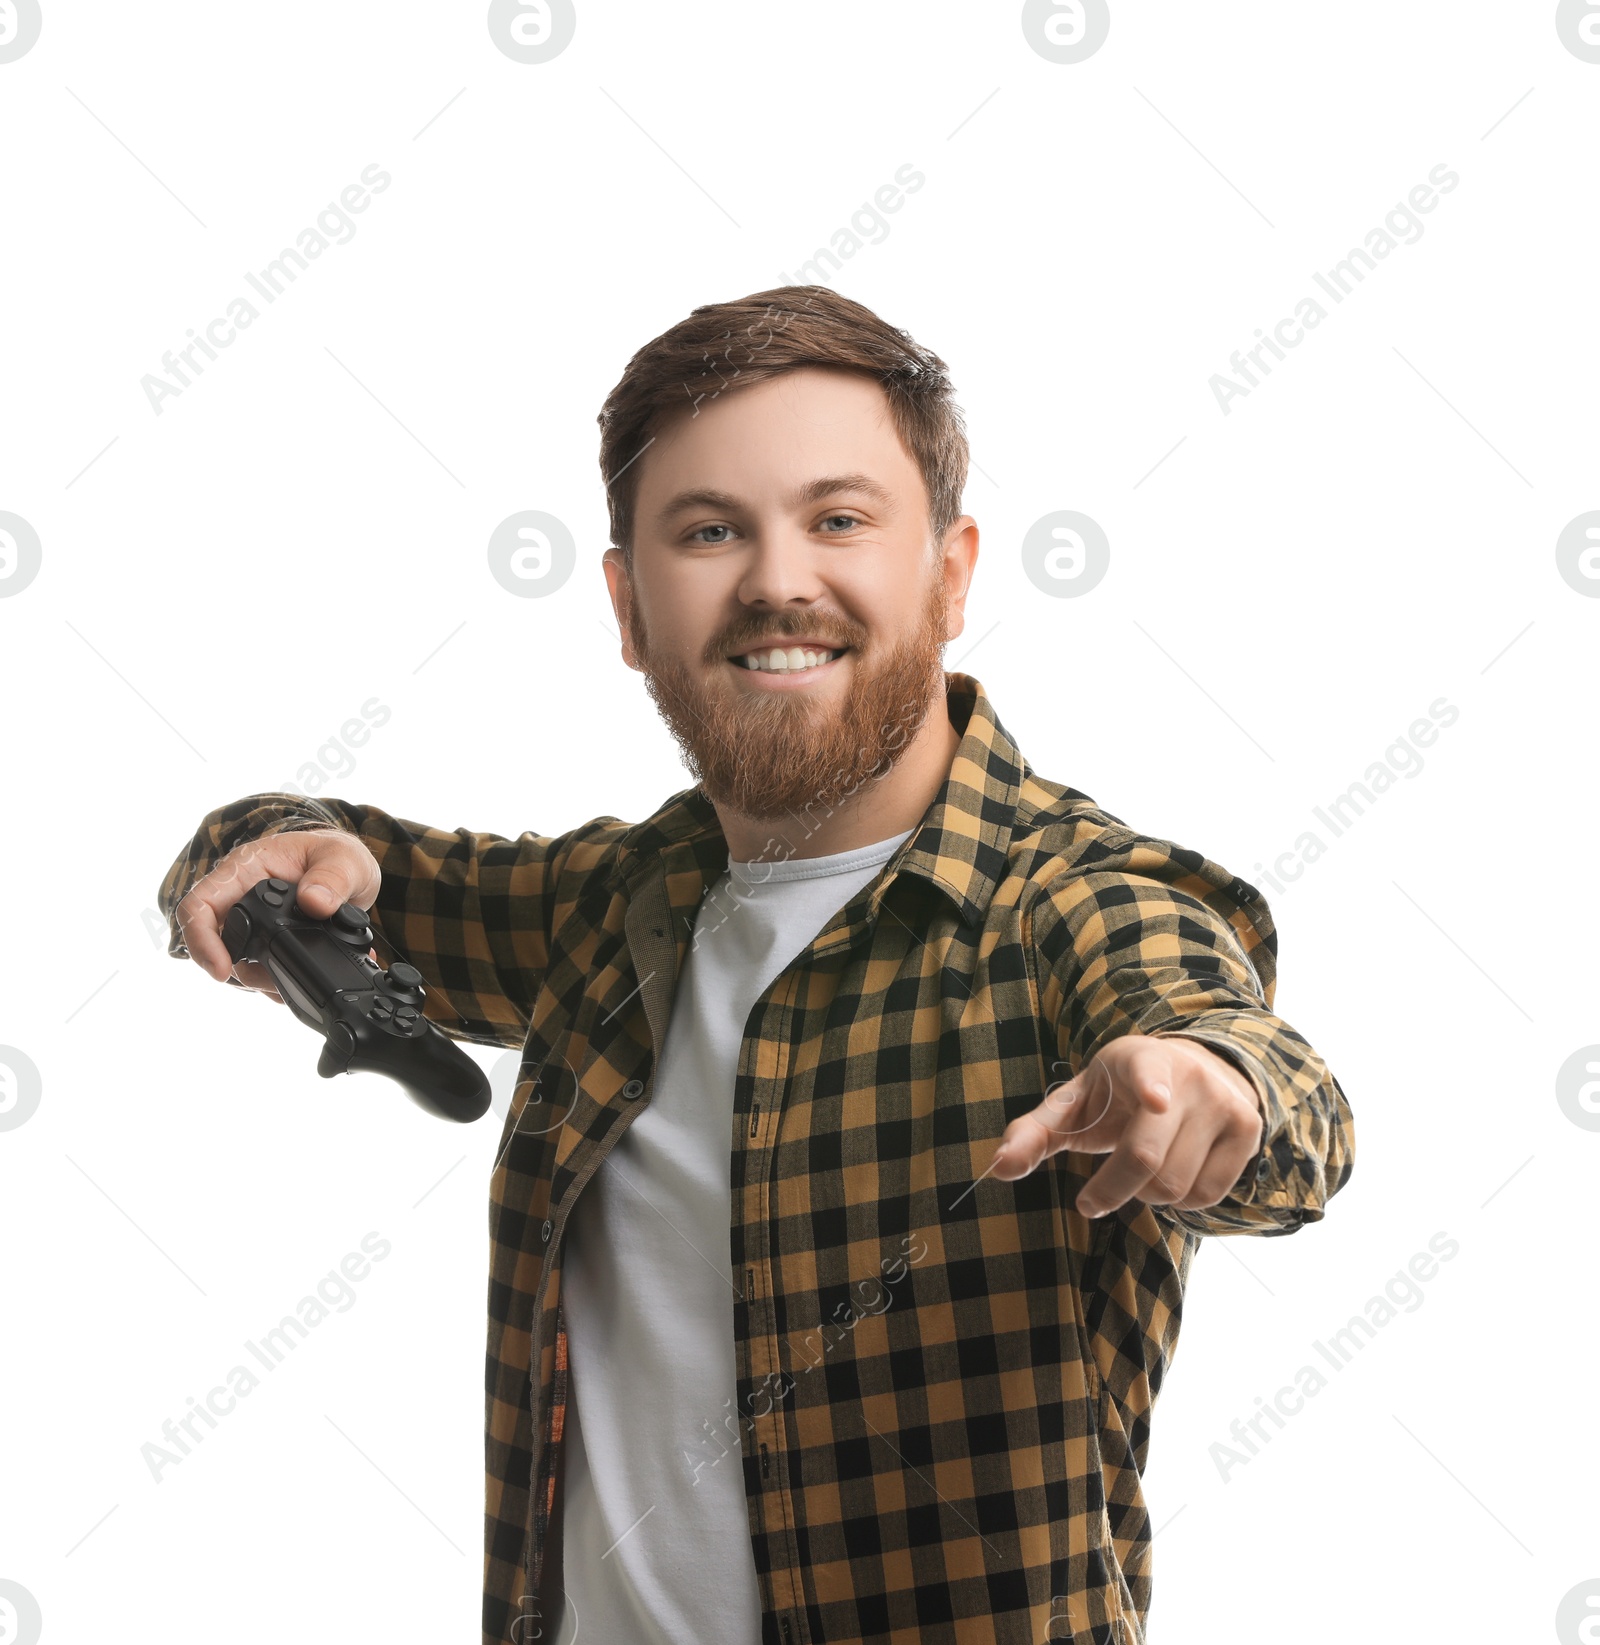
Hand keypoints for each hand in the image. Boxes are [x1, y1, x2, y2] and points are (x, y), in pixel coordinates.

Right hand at [175, 828, 381, 1002]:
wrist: (352, 871)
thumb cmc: (338, 855)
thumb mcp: (344, 858)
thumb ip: (332, 878)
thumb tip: (314, 902)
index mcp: (245, 869)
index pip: (201, 904)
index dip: (201, 939)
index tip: (220, 970)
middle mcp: (240, 897)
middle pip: (217, 944)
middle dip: (240, 971)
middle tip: (273, 982)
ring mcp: (252, 923)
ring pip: (239, 962)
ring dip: (263, 979)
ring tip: (295, 982)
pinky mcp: (267, 942)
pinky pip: (260, 968)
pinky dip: (279, 980)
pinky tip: (300, 981)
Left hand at [986, 1034, 1264, 1217]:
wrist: (1191, 1068)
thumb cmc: (1116, 1093)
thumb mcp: (1075, 1102)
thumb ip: (1033, 1133)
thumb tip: (997, 1169)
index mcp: (1138, 1059)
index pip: (1147, 1072)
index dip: (1151, 1087)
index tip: (1154, 1100)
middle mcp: (1187, 1077)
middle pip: (1147, 1159)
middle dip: (1111, 1191)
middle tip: (1090, 1200)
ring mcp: (1224, 1102)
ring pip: (1177, 1185)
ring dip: (1147, 1197)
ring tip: (1139, 1173)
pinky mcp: (1248, 1130)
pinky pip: (1209, 1195)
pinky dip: (1182, 1202)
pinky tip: (1172, 1175)